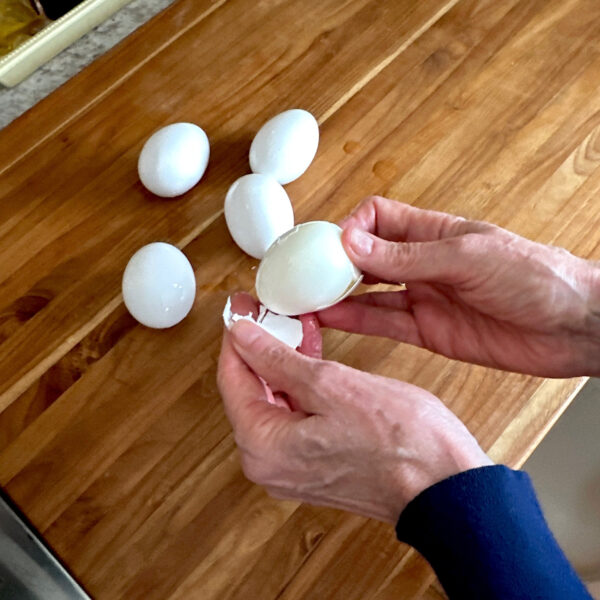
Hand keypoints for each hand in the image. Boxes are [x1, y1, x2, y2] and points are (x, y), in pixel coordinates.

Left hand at [217, 294, 490, 522]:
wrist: (445, 487)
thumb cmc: (401, 442)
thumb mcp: (332, 385)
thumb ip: (277, 358)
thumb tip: (241, 334)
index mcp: (263, 447)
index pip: (232, 378)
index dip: (237, 334)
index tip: (244, 306)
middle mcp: (268, 464)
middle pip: (249, 390)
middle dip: (261, 346)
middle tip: (271, 311)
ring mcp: (291, 468)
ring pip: (272, 401)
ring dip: (283, 362)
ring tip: (297, 326)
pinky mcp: (314, 465)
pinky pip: (293, 416)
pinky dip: (300, 385)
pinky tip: (311, 357)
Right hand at [318, 196, 599, 377]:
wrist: (572, 326)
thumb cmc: (536, 276)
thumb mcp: (466, 257)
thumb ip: (406, 256)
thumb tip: (353, 242)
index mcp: (434, 233)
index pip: (378, 219)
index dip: (351, 229)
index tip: (332, 246)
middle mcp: (423, 264)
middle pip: (366, 258)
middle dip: (335, 264)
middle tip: (306, 275)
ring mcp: (424, 298)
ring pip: (369, 294)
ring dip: (339, 295)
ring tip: (308, 299)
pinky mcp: (428, 331)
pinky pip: (384, 323)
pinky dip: (357, 321)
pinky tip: (333, 318)